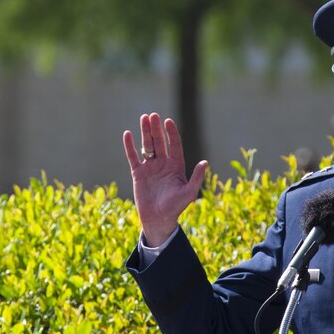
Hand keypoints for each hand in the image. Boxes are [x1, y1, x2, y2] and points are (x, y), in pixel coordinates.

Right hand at [123, 112, 208, 244]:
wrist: (158, 219)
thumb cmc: (175, 207)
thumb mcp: (189, 193)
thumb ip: (197, 177)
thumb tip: (205, 162)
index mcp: (176, 166)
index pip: (174, 145)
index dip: (171, 133)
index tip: (168, 121)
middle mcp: (163, 164)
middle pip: (160, 142)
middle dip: (156, 129)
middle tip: (153, 115)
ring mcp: (150, 168)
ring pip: (147, 146)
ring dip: (145, 132)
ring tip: (143, 118)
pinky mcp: (138, 173)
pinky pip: (133, 157)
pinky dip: (130, 146)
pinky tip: (128, 134)